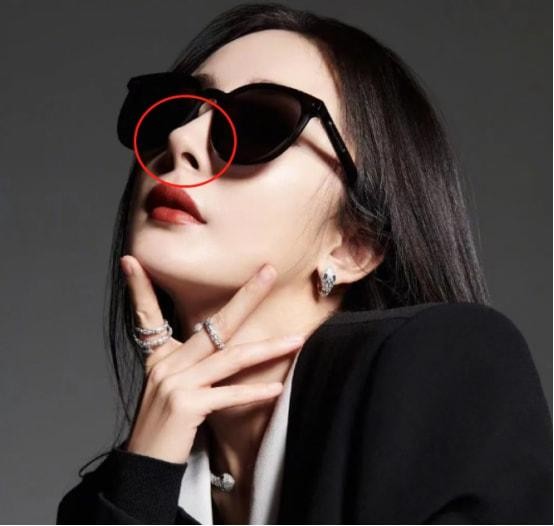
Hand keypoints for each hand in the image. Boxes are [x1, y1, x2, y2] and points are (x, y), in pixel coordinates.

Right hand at [119, 256, 305, 463]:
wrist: (145, 465)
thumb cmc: (164, 425)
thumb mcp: (170, 387)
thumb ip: (191, 365)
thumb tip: (223, 349)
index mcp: (161, 357)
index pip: (146, 313)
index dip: (139, 287)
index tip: (132, 260)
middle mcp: (167, 364)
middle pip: (214, 324)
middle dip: (246, 296)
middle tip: (269, 272)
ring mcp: (176, 383)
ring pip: (230, 357)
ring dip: (268, 348)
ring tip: (296, 339)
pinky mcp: (187, 405)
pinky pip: (228, 394)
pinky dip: (253, 392)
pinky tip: (276, 388)